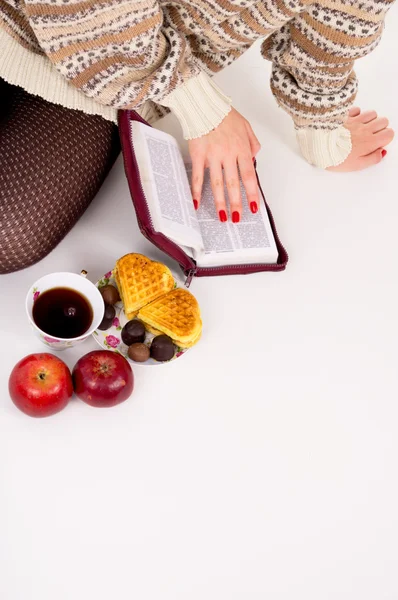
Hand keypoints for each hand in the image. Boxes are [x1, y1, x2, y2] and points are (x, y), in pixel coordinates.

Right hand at [188, 108, 260, 222]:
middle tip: (238, 218)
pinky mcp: (198, 155)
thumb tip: (254, 159)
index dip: (252, 194)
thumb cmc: (224, 114)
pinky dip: (196, 192)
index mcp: (242, 148)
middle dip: (236, 204)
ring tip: (222, 217)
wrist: (204, 104)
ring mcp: (212, 156)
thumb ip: (253, 144)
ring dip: (220, 202)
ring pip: (217, 184)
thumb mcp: (246, 126)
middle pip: (234, 184)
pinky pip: (198, 177)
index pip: (249, 176)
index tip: (254, 207)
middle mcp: (228, 154)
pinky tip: (196, 203)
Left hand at [327, 107, 393, 172]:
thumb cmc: (335, 157)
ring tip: (362, 130)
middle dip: (380, 129)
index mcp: (369, 142)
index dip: (385, 139)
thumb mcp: (356, 166)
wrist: (318, 146)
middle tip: (371, 137)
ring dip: (370, 120)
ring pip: (372, 113)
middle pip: (383, 121)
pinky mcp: (345, 116)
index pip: (389, 133)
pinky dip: (358, 114)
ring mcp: (355, 120)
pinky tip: (352, 123)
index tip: (377, 144)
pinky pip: (357, 109)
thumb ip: (372, 159)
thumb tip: (382, 152)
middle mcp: (364, 129)